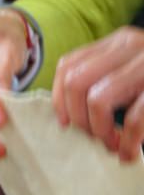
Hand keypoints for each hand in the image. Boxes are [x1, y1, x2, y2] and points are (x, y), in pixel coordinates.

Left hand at [53, 26, 143, 162]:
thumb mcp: (134, 71)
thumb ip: (105, 79)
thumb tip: (68, 116)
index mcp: (118, 42)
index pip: (68, 66)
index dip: (59, 99)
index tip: (66, 125)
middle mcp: (132, 46)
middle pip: (76, 83)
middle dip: (79, 118)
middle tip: (95, 138)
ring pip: (99, 99)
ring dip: (101, 131)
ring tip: (114, 145)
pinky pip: (135, 117)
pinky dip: (128, 140)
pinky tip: (131, 152)